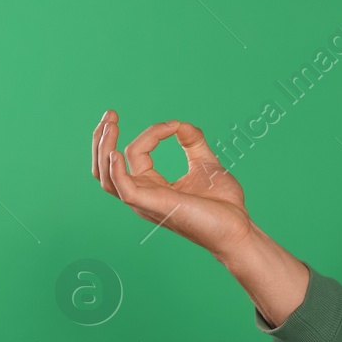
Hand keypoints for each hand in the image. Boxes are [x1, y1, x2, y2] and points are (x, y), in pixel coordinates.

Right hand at [91, 109, 253, 255]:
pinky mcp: (154, 205)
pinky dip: (116, 171)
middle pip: (106, 167)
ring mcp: (146, 201)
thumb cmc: (223, 203)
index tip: (174, 126)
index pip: (136, 152)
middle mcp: (143, 194)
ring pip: (107, 177)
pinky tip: (116, 153)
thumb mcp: (205, 163)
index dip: (152, 132)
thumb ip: (192, 142)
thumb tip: (179, 124)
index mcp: (152, 185)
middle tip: (109, 114)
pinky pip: (124, 189)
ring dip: (104, 149)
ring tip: (109, 125)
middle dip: (102, 139)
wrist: (239, 227)